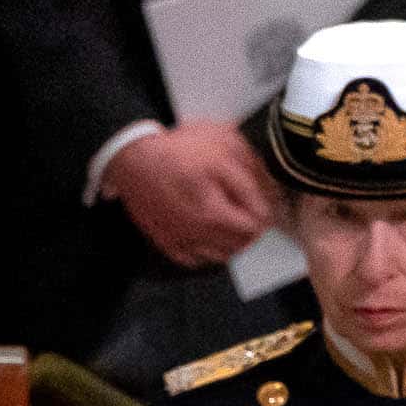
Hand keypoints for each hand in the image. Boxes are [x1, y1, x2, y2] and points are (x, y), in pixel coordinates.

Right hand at [103, 121, 279, 269]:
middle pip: (243, 244)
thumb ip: (252, 171)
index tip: (262, 199)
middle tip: (248, 208)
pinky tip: (208, 230)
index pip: (258, 225)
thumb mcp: (223, 145)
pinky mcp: (168, 244)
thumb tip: (273, 193)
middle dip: (252, 227)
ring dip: (233, 240)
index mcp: (214, 212)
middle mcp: (199, 234)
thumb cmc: (178, 149)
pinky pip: (199, 259)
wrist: (132, 158)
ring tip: (229, 219)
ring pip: (223, 255)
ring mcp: (182, 242)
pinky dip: (208, 249)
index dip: (266, 210)